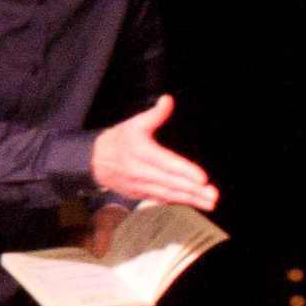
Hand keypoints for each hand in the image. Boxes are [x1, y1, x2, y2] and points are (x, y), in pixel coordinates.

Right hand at [89, 94, 217, 211]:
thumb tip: (168, 100)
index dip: (185, 171)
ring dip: (190, 200)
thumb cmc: (118, 141)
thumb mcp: (134, 124)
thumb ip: (155, 115)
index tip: (203, 178)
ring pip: (167, 195)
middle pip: (170, 183)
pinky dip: (177, 203)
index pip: (167, 163)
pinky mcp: (138, 195)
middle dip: (193, 190)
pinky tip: (193, 204)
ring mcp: (139, 186)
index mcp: (140, 152)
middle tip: (213, 195)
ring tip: (209, 203)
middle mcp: (140, 171)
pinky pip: (160, 200)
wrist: (93, 161)